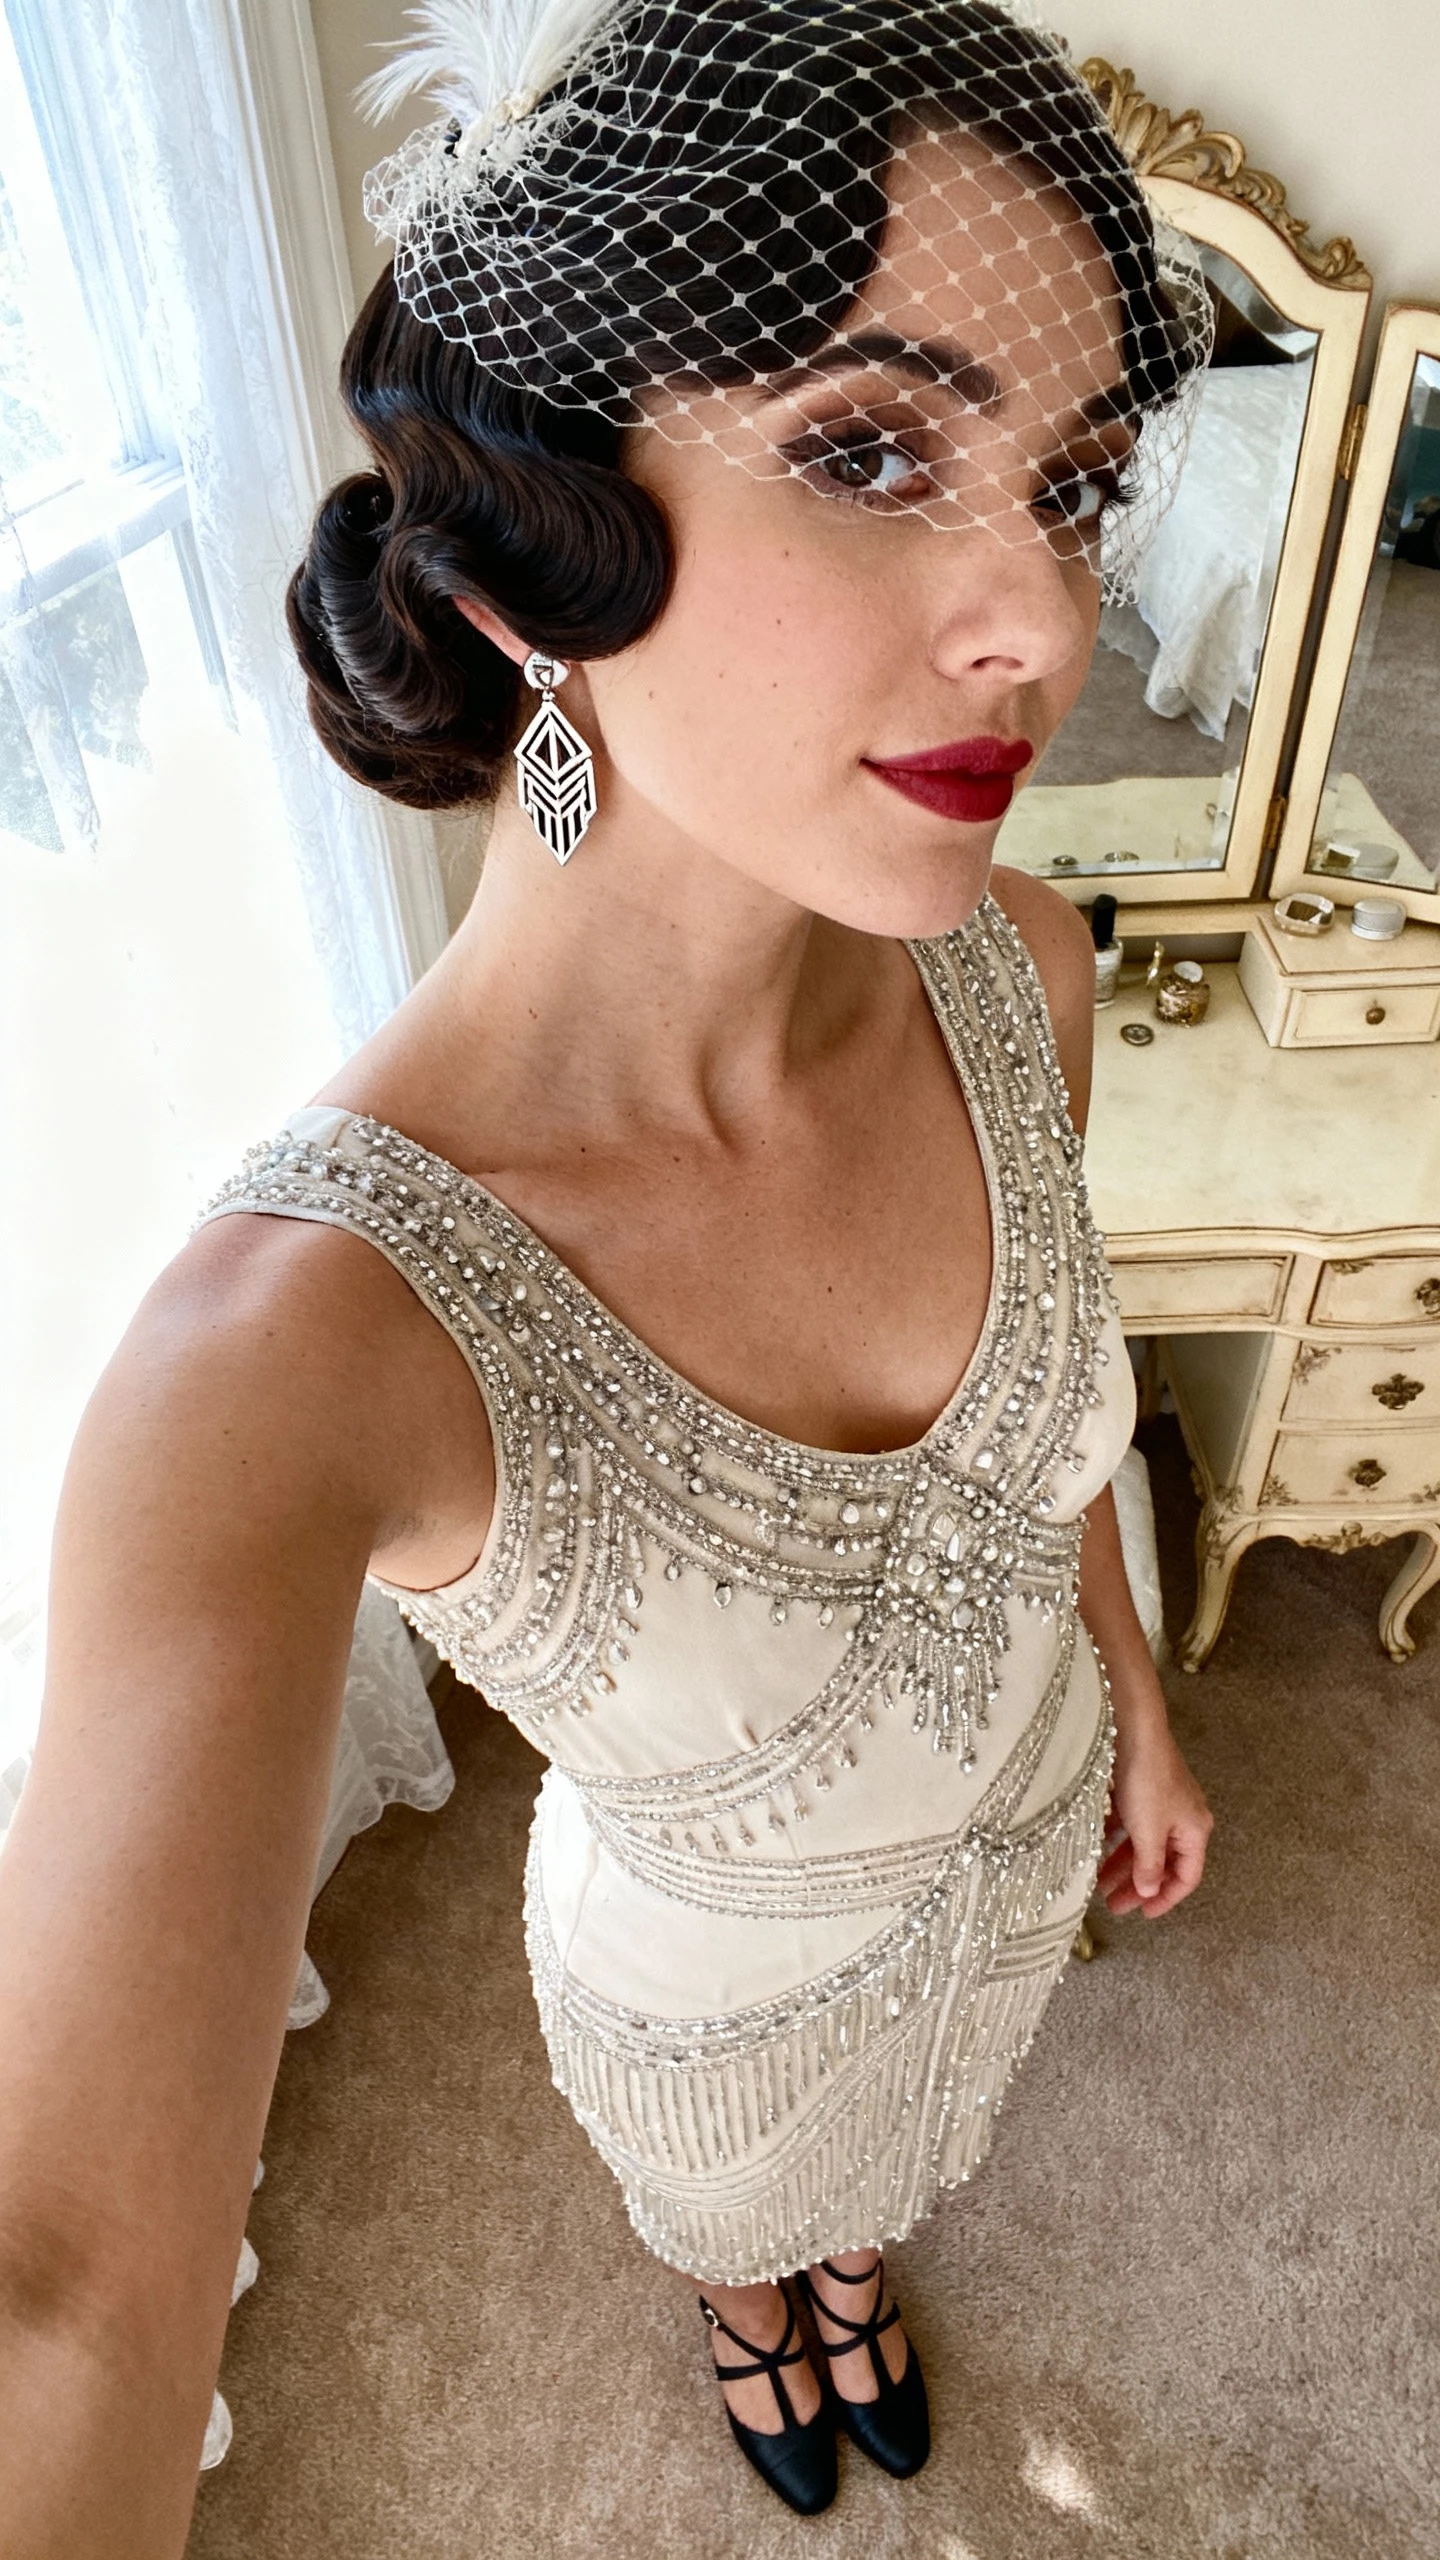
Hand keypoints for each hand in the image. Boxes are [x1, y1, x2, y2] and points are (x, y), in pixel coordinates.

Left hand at [1096, 1718, 1212, 1919]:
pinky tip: (1094, 1852)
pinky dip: (1115, 1841)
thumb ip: (1149, 1864)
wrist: (1132, 1729)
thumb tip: (1150, 1889)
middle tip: (1113, 1904)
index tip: (1143, 1914)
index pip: (1187, 1877)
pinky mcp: (1141, 1791)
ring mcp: (1161, 1804)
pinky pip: (1130, 1826)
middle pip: (1163, 1862)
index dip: (1166, 1898)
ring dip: (1122, 1865)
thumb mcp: (1148, 1830)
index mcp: (1195, 1830)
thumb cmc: (1147, 1779)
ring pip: (1143, 1845)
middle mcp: (1182, 1818)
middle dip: (1138, 1885)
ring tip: (1098, 1884)